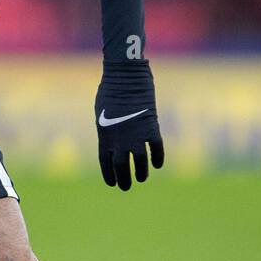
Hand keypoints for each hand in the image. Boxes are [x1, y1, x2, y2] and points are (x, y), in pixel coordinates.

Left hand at [94, 60, 163, 190]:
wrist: (125, 74)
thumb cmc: (110, 89)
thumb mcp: (102, 112)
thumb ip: (108, 128)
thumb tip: (114, 141)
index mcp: (104, 134)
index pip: (106, 162)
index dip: (109, 175)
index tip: (112, 184)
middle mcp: (119, 138)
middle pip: (122, 166)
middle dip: (124, 179)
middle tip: (126, 187)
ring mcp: (135, 133)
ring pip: (139, 161)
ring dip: (141, 172)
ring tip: (142, 178)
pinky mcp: (151, 125)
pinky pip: (156, 148)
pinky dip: (157, 158)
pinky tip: (157, 164)